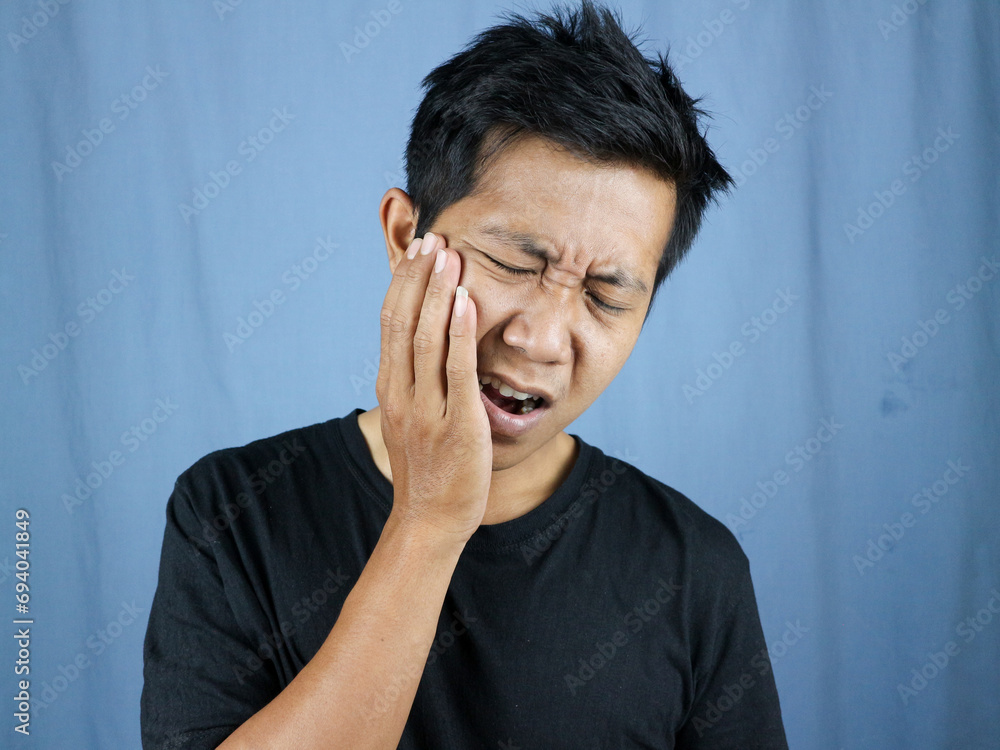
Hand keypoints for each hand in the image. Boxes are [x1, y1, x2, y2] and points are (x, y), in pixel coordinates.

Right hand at [376, 232, 491, 543]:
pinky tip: (467, 301)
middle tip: (436, 237)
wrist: (429, 519)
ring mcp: (427, 408)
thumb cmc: (426, 468)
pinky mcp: (457, 423)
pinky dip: (460, 332)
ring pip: (427, 338)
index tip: (419, 250)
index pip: (390, 322)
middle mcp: (401, 392)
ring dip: (439, 292)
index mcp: (389, 387)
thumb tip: (424, 343)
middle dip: (420, 276)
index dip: (405, 282)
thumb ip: (412, 380)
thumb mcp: (409, 417)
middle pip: (404, 321)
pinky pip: (457, 370)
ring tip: (450, 254)